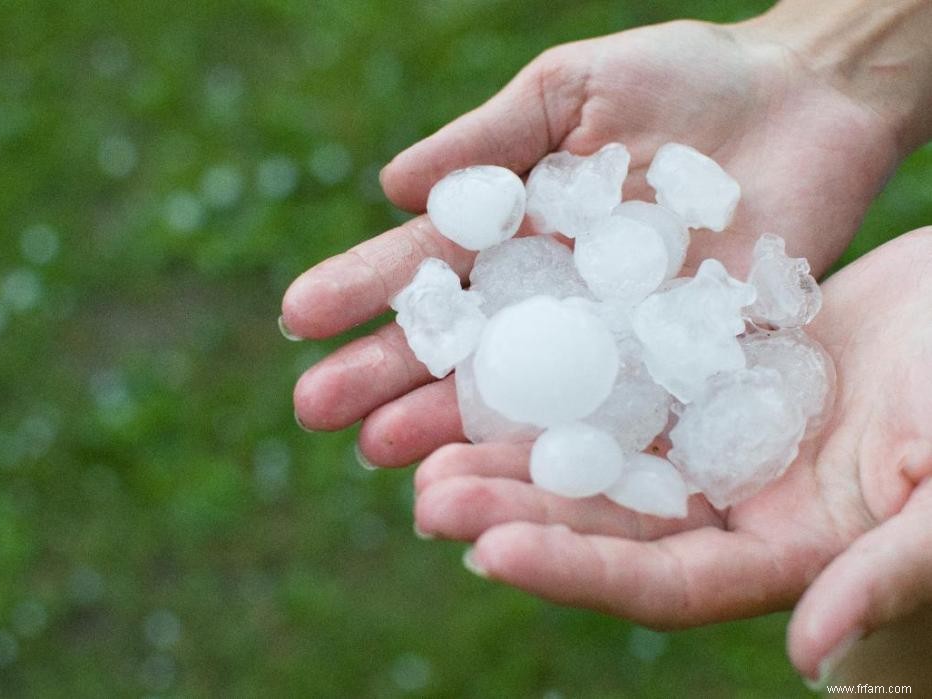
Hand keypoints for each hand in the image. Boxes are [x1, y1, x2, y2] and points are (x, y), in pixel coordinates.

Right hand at [282, 18, 900, 466]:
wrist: (804, 100)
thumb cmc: (682, 82)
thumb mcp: (571, 90)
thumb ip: (488, 140)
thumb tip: (390, 188)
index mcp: (515, 230)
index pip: (428, 267)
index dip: (364, 289)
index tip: (300, 317)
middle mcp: (549, 295)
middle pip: (461, 343)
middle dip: (388, 376)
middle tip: (318, 412)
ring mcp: (610, 337)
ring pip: (521, 391)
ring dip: (453, 424)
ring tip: (387, 456)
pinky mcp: (677, 365)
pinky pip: (619, 411)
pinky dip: (565, 445)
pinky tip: (514, 473)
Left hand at [412, 227, 931, 685]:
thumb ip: (894, 570)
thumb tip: (811, 656)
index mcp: (785, 553)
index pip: (663, 583)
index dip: (578, 573)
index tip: (489, 550)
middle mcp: (735, 506)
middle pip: (608, 523)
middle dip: (517, 513)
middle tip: (426, 495)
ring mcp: (714, 439)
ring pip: (598, 455)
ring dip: (517, 452)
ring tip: (428, 445)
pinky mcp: (703, 373)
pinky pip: (617, 379)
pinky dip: (559, 379)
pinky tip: (495, 364)